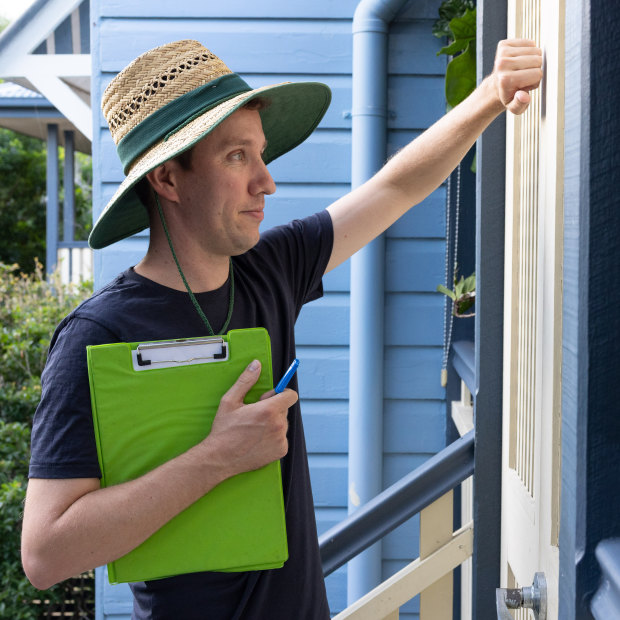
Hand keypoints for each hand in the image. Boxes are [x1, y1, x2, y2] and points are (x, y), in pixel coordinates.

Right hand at [204, 360, 297, 477]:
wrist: (219, 458)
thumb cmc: (224, 429)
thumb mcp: (230, 401)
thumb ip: (246, 381)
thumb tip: (256, 364)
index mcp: (268, 410)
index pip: (291, 395)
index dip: (282, 393)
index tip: (271, 397)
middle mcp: (278, 425)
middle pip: (285, 409)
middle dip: (274, 409)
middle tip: (255, 415)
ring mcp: (281, 439)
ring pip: (283, 424)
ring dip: (273, 423)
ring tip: (254, 429)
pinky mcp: (281, 451)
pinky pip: (282, 438)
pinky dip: (273, 437)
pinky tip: (257, 440)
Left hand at [493, 39, 542, 114]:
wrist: (496, 87)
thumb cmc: (509, 95)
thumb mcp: (515, 108)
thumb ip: (520, 105)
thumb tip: (523, 96)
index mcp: (506, 80)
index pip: (537, 74)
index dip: (535, 81)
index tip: (525, 86)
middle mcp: (503, 64)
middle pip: (538, 60)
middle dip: (535, 70)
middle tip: (524, 77)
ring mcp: (502, 53)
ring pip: (535, 51)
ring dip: (533, 61)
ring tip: (522, 70)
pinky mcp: (504, 44)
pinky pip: (530, 43)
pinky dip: (529, 51)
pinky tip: (521, 60)